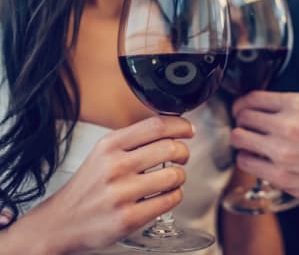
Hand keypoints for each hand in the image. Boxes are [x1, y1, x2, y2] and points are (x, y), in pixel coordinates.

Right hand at [19, 116, 193, 253]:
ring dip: (180, 175)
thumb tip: (170, 129)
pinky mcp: (129, 218)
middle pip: (170, 147)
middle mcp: (115, 165)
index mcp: (110, 144)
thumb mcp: (103, 152)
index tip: (188, 129)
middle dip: (184, 151)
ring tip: (172, 178)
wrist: (61, 221)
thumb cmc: (89, 185)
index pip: (156, 125)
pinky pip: (170, 200)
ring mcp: (122, 193)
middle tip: (182, 155)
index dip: (180, 125)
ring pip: (174, 175)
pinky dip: (175, 195)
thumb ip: (133, 139)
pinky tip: (166, 194)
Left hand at [231, 91, 298, 220]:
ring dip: (240, 140)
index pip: (253, 97)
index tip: (240, 109)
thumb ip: (291, 109)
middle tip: (244, 127)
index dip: (242, 103)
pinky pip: (246, 162)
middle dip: (241, 121)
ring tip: (248, 144)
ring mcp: (282, 150)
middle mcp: (287, 124)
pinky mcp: (281, 175)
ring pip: (239, 137)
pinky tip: (255, 160)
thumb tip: (265, 109)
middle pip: (243, 116)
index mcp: (298, 104)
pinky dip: (246, 160)